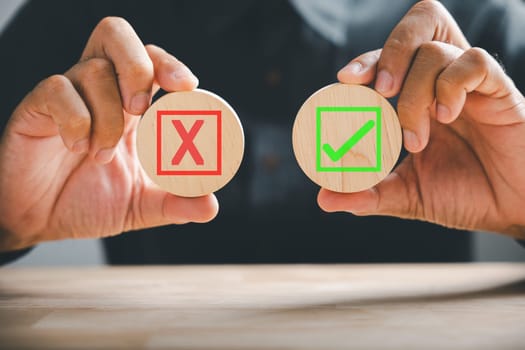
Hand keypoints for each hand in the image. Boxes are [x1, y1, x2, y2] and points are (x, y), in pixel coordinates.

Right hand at [0, 17, 217, 250]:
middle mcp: (102, 93)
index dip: (170, 64)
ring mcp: (69, 97)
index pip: (152, 63)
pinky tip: (77, 147)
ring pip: (92, 70)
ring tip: (101, 156)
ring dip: (106, 115)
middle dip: (138, 64)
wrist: (40, 221)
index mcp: (131, 108)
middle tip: (141, 108)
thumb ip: (174, 204)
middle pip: (118, 37)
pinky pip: (56, 90)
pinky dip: (75, 119)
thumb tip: (210, 206)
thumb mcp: (140, 206)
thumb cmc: (90, 203)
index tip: (187, 86)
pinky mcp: (37, 108)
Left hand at [318, 1, 524, 238]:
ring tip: (417, 137)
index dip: (366, 62)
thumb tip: (323, 198)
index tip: (345, 81)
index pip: (388, 61)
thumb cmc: (463, 195)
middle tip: (379, 90)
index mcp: (417, 101)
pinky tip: (446, 116)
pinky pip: (475, 63)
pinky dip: (452, 85)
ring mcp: (470, 85)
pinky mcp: (500, 91)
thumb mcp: (407, 196)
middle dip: (389, 53)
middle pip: (415, 30)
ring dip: (416, 93)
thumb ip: (367, 194)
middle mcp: (441, 84)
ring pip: (435, 52)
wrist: (511, 210)